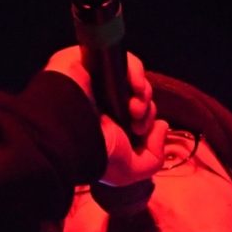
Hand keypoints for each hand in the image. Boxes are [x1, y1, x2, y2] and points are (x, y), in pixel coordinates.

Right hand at [44, 45, 169, 188]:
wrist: (69, 134)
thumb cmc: (95, 154)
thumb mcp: (129, 172)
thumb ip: (154, 158)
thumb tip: (162, 126)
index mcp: (111, 127)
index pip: (139, 116)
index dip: (147, 121)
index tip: (141, 132)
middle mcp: (105, 105)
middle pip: (139, 98)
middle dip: (146, 110)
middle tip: (137, 121)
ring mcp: (99, 82)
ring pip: (133, 80)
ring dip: (143, 93)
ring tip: (135, 107)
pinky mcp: (93, 62)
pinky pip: (123, 59)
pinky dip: (136, 71)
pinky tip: (136, 86)